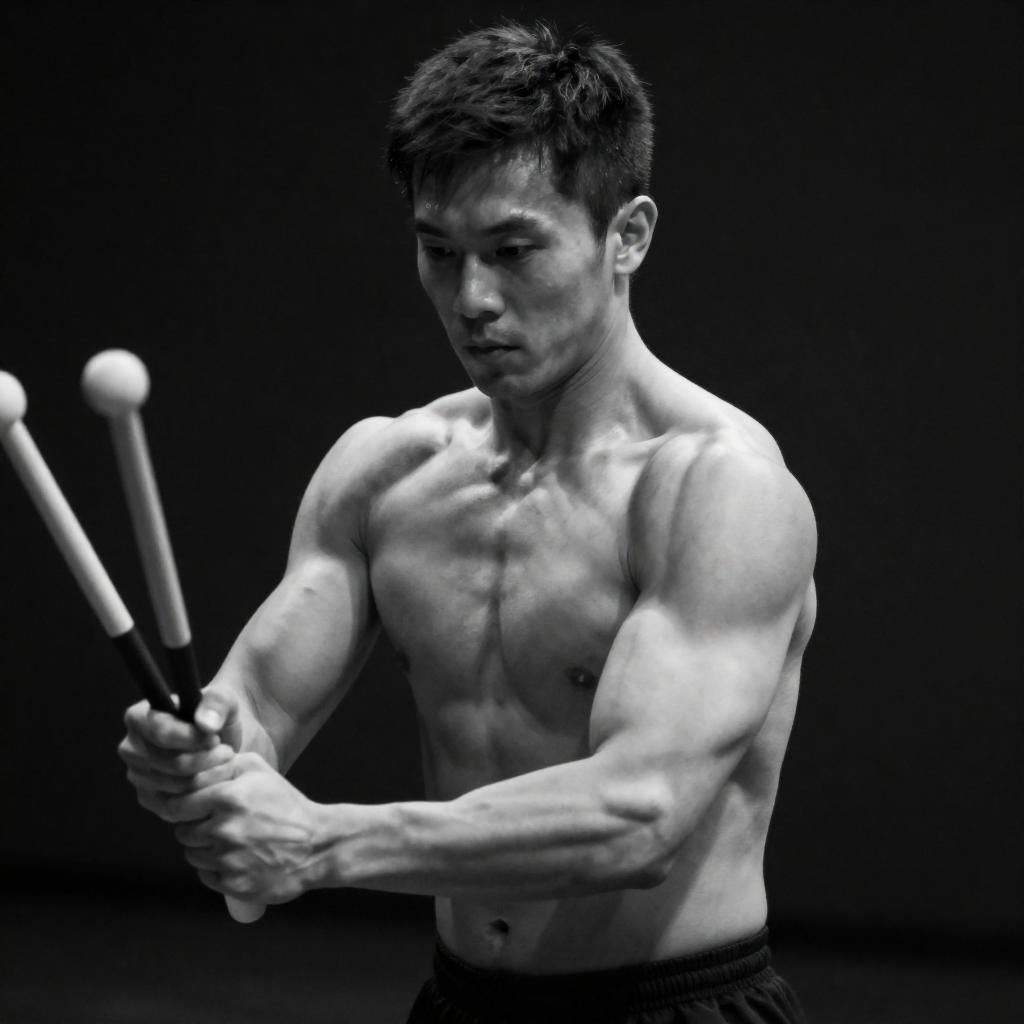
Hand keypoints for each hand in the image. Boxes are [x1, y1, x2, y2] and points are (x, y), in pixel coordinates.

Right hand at [118, 689, 242, 821]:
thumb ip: (217, 703)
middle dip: (207, 759)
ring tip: (226, 762)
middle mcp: (131, 748)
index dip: (194, 738)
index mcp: (138, 717)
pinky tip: (218, 779)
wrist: (222, 738)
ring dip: (211, 776)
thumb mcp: (224, 699)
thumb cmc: (218, 714)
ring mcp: (138, 775)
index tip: (216, 737)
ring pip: (178, 786)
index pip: (162, 732)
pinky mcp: (150, 799)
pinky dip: (204, 795)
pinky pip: (177, 806)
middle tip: (227, 752)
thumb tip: (205, 725)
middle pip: (172, 764)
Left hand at [172, 753, 325, 905]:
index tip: (191, 808)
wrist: (317, 845)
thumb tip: (197, 765)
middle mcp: (224, 830)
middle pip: (182, 832)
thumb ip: (226, 763)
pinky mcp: (233, 884)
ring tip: (230, 841)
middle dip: (195, 827)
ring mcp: (228, 860)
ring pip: (192, 855)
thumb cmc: (287, 805)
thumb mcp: (261, 771)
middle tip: (216, 824)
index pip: (176, 806)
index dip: (182, 806)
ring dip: (204, 848)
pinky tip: (236, 858)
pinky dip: (216, 868)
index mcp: (228, 798)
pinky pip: (206, 875)